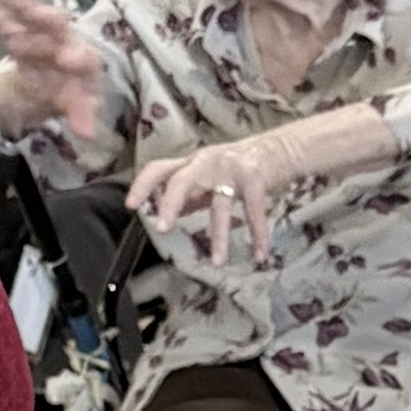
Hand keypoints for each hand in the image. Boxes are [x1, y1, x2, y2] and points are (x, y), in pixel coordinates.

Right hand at [0, 0, 102, 137]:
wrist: (49, 81)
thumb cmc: (67, 90)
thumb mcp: (72, 104)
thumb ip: (80, 115)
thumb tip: (87, 134)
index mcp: (83, 58)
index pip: (85, 56)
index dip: (78, 56)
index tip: (67, 59)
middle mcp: (63, 39)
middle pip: (57, 27)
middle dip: (47, 20)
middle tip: (38, 14)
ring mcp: (38, 32)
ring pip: (28, 18)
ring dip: (15, 9)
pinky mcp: (18, 30)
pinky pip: (3, 20)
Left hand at [125, 135, 293, 265]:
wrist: (279, 147)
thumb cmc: (236, 165)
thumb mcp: (207, 177)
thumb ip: (189, 195)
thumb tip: (167, 214)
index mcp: (190, 163)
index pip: (158, 169)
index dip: (142, 185)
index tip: (130, 205)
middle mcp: (206, 163)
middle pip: (181, 181)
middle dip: (170, 205)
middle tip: (162, 229)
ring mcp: (231, 170)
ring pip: (220, 205)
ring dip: (219, 236)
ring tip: (218, 262)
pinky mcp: (256, 179)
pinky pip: (254, 212)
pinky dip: (258, 235)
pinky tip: (259, 256)